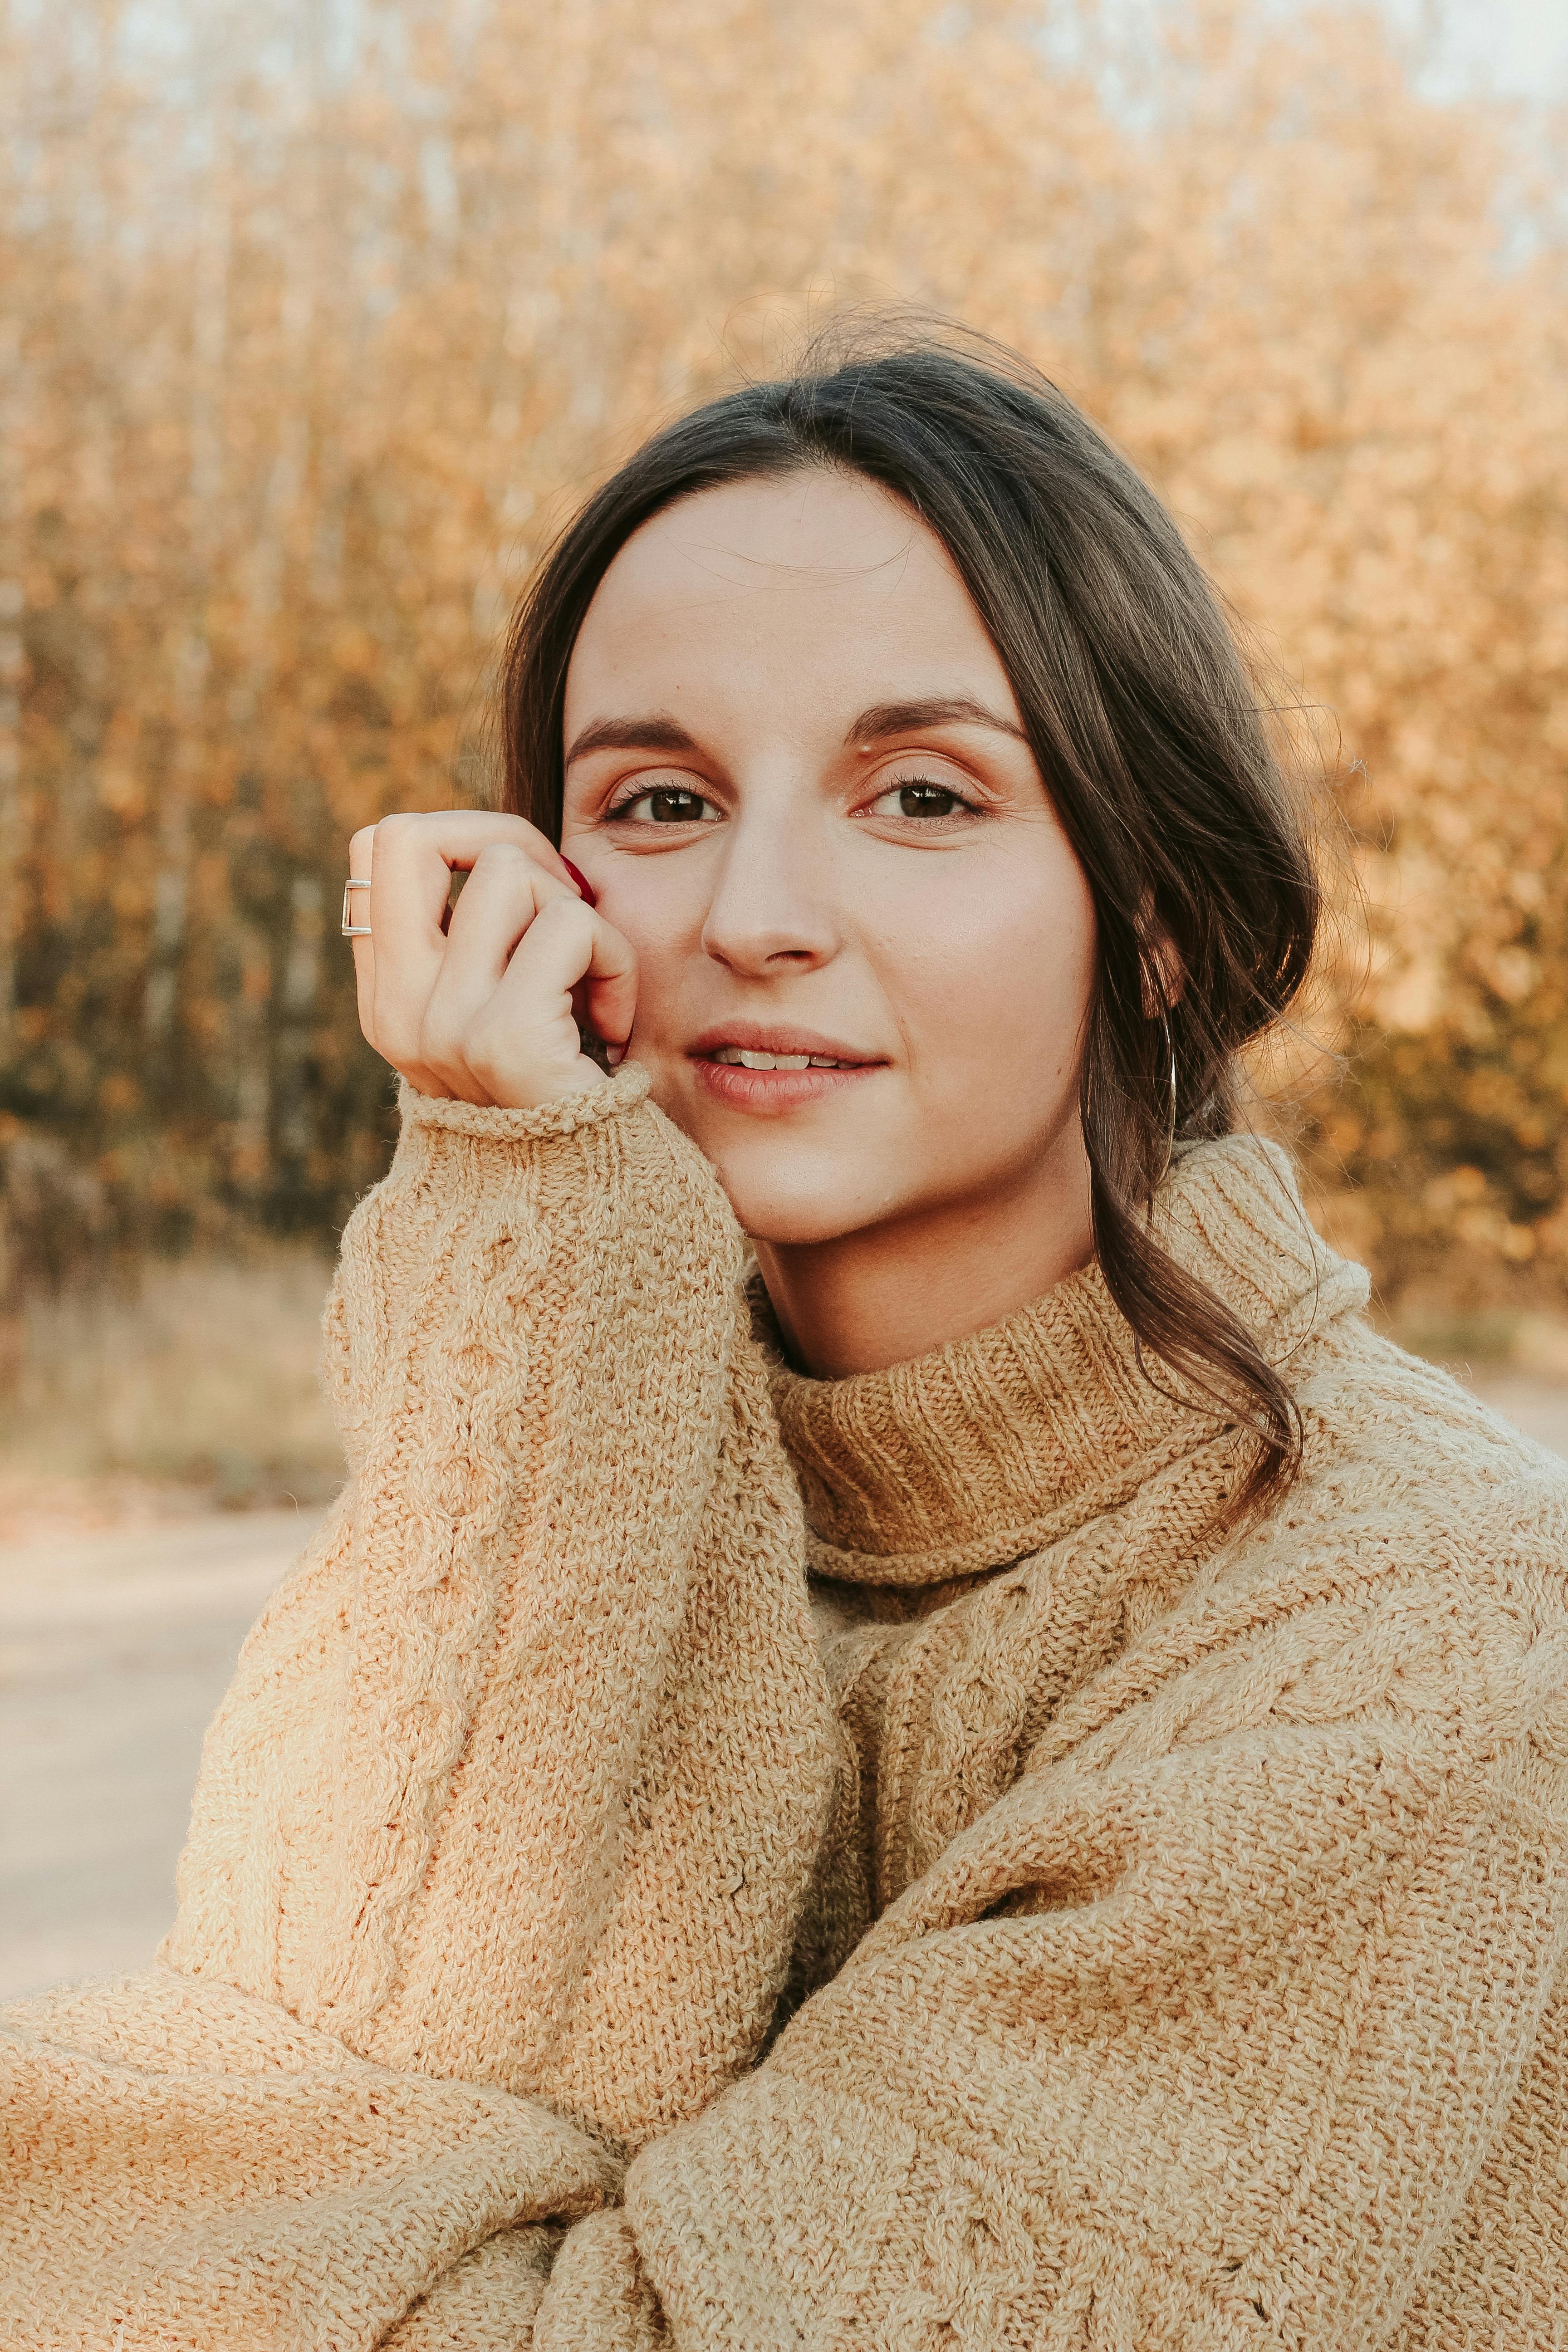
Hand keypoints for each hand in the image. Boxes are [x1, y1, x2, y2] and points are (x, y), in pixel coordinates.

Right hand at [346, 811, 636, 1108]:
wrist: (591, 1206)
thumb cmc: (568, 1094)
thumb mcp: (500, 1011)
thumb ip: (478, 940)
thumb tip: (510, 849)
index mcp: (388, 998)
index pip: (378, 849)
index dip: (460, 838)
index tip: (521, 894)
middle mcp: (399, 1010)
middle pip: (410, 833)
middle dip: (504, 841)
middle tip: (561, 906)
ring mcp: (442, 1025)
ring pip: (507, 869)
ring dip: (577, 912)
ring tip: (591, 988)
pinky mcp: (503, 1039)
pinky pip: (571, 924)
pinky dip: (615, 959)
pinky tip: (614, 1026)